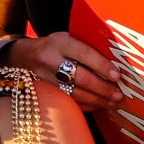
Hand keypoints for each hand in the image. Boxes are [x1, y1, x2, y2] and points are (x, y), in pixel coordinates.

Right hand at [4, 31, 121, 113]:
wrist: (25, 57)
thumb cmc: (55, 46)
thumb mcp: (68, 37)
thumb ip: (88, 46)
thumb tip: (117, 61)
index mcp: (60, 42)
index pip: (84, 54)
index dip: (102, 66)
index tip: (117, 76)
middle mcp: (50, 60)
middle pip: (80, 77)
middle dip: (102, 88)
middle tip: (118, 94)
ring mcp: (47, 79)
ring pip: (75, 93)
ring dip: (97, 100)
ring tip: (113, 102)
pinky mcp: (47, 93)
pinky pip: (70, 102)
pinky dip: (87, 105)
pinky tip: (99, 105)